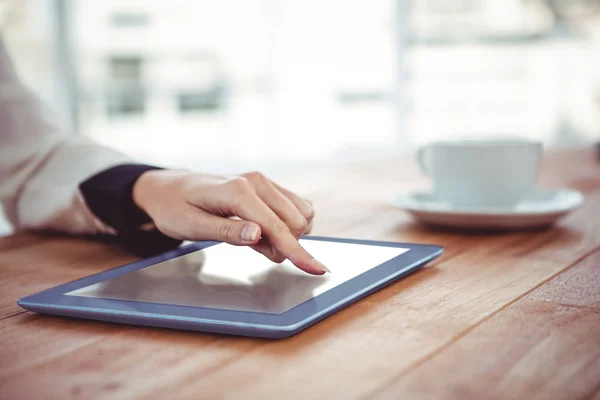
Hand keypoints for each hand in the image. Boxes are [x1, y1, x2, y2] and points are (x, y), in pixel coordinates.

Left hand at [132, 170, 327, 274]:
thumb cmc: (176, 208)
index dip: (296, 252)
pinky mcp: (269, 186)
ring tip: (255, 239)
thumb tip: (258, 235)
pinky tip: (263, 230)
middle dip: (283, 245)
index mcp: (238, 191)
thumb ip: (227, 231)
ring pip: (301, 215)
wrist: (171, 189)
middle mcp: (257, 181)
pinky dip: (286, 225)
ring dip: (286, 235)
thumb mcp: (192, 226)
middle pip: (295, 223)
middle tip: (253, 248)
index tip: (316, 269)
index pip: (276, 227)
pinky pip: (297, 208)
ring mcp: (265, 181)